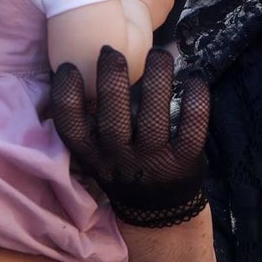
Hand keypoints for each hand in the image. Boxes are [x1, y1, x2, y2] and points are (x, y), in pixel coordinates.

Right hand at [51, 46, 209, 226]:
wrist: (157, 210)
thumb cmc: (122, 163)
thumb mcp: (97, 151)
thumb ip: (90, 118)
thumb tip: (80, 59)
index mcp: (92, 153)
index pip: (70, 128)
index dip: (66, 97)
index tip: (69, 66)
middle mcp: (119, 158)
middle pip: (112, 121)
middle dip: (111, 82)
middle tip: (111, 51)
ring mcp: (153, 161)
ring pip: (153, 120)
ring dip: (156, 82)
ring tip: (159, 53)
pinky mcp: (185, 162)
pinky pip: (192, 129)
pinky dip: (196, 102)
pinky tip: (195, 77)